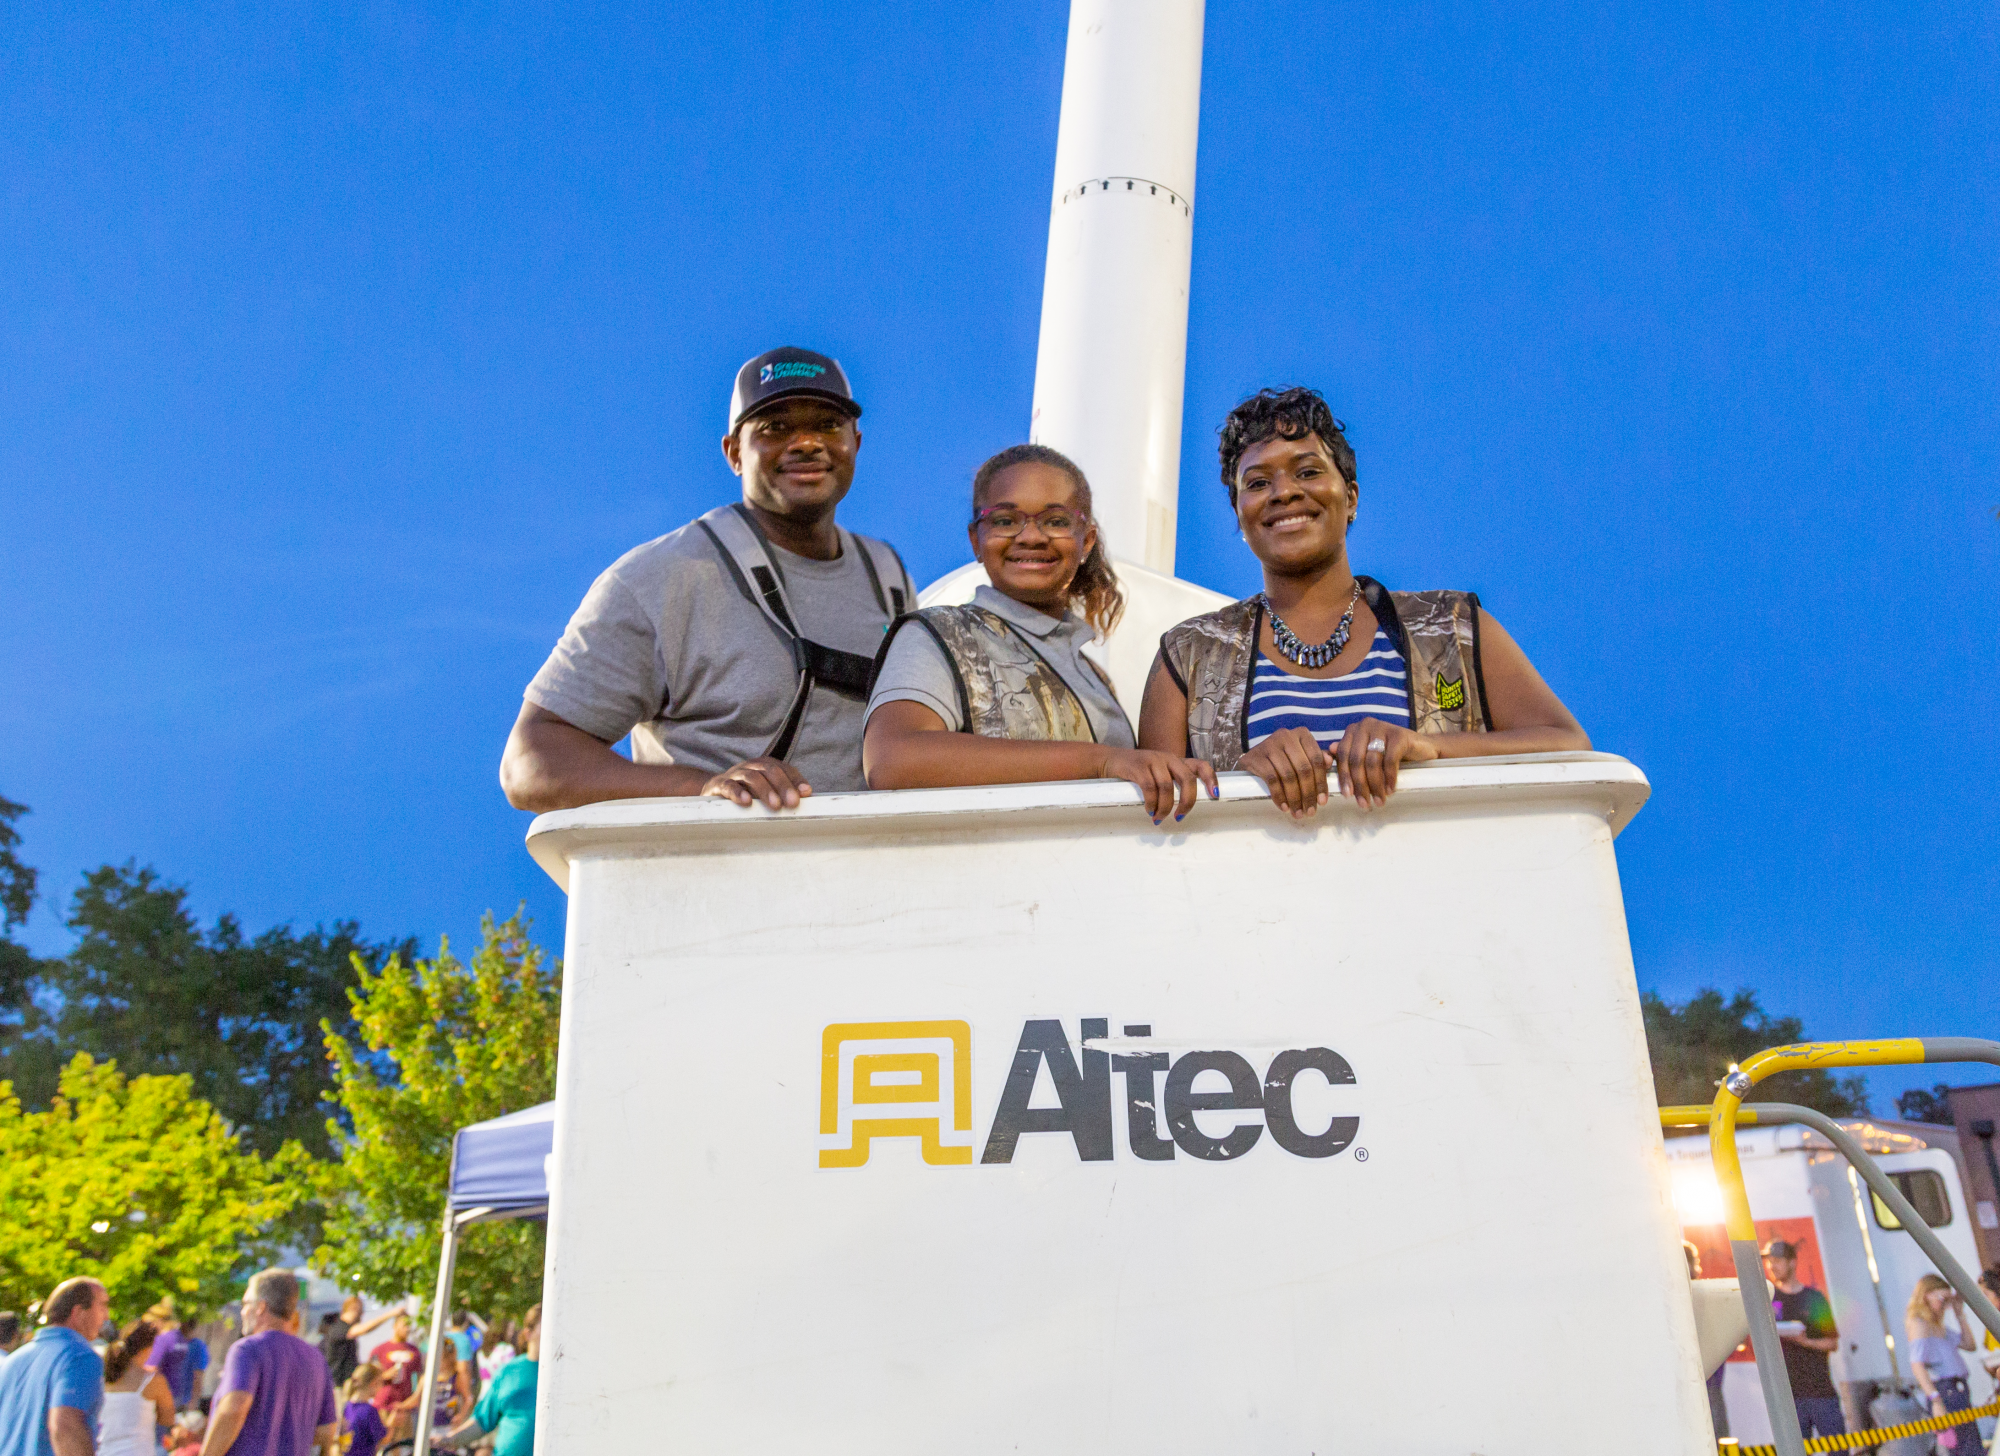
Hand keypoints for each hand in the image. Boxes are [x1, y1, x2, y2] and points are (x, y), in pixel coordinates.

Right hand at [699, 758, 812, 810]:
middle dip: (783, 786)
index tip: (806, 793)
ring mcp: (735, 774)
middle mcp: (751, 766)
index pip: (784, 768)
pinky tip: (746, 802)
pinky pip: (728, 786)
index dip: (795, 779)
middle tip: (793, 803)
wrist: (714, 790)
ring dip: (765, 790)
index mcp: (765, 766)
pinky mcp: (719, 785)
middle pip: (769, 770)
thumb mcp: (766, 791)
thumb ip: (784, 794)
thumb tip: (804, 799)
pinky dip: (737, 793)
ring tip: (775, 806)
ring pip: (752, 777)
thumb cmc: (747, 792)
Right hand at [1100, 748, 1218, 823]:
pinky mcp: (1138, 767)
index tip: (1215, 795)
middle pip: (1188, 779)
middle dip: (1187, 801)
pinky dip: (1151, 802)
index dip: (1211, 779)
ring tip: (1159, 818)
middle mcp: (1168, 758)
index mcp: (1176, 761)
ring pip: (1167, 786)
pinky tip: (1149, 811)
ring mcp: (1153, 760)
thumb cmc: (1137, 772)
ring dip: (1165, 807)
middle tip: (1180, 817)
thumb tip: (1184, 809)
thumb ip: (1172, 783)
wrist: (1110, 760)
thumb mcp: (1158, 773)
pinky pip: (1149, 787)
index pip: (1201, 765)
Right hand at [1238, 728, 1331, 817]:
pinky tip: (1284, 807)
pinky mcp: (1257, 756)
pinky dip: (1279, 796)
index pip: (1316, 759)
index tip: (1322, 802)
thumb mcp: (1301, 756)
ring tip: (1297, 812)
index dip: (1321, 782)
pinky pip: (1272, 780)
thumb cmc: (1282, 759)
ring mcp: (1270, 744)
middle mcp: (1286, 735)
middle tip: (1309, 811)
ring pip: (1288, 776)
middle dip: (1308, 794)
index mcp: (1302, 734)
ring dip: (1294, 798)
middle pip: (1303, 769)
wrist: (1253, 759)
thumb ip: (1316, 760)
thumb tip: (1329, 762)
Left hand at [1333, 718, 1439, 809]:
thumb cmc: (1390, 755)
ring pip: (1372, 762)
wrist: (1421, 749)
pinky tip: (1390, 790)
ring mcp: (1382, 727)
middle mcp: (1365, 725)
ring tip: (1379, 801)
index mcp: (1353, 731)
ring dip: (1375, 785)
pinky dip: (1389, 778)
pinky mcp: (1399, 735)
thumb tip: (1327, 757)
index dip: (1344, 777)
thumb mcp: (1367, 757)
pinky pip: (1390, 760)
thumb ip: (1348, 757)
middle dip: (1360, 785)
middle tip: (1364, 803)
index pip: (1342, 755)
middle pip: (1356, 760)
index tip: (1347, 796)